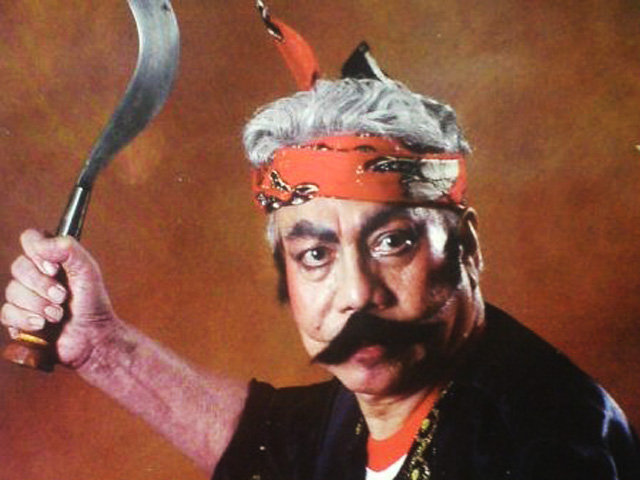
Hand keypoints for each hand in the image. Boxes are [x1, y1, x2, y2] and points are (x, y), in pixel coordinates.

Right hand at [2, 229, 116, 368]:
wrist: (93, 338)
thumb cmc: (93, 303)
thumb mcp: (88, 271)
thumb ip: (69, 250)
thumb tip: (41, 242)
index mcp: (51, 258)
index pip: (30, 239)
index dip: (37, 252)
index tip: (54, 269)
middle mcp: (35, 275)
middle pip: (18, 267)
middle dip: (42, 285)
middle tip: (63, 297)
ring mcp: (24, 297)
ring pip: (12, 291)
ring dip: (38, 305)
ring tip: (58, 315)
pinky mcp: (18, 319)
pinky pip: (7, 313)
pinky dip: (26, 320)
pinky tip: (42, 326)